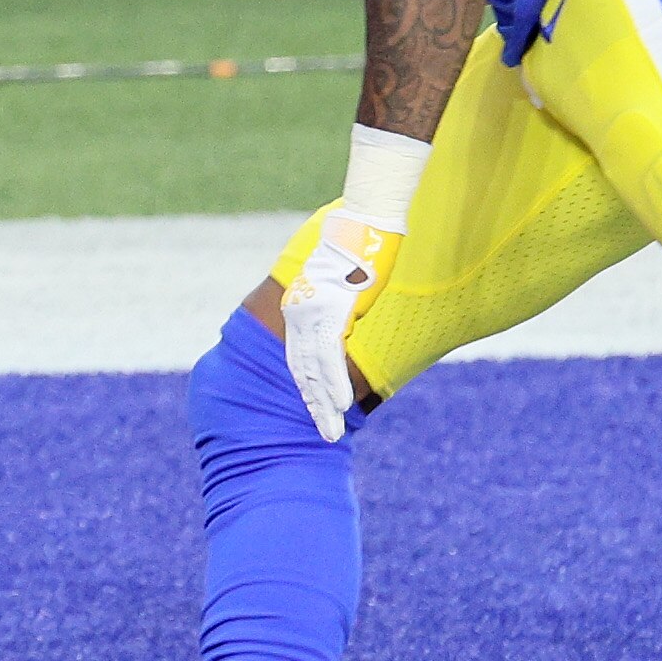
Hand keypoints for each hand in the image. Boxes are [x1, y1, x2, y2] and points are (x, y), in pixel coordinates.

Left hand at [281, 206, 402, 442]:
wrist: (363, 226)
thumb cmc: (357, 253)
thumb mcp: (342, 288)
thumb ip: (338, 311)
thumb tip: (345, 327)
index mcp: (298, 309)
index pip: (298, 359)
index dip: (307, 389)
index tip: (317, 413)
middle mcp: (298, 313)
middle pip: (301, 371)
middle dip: (314, 406)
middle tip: (326, 434)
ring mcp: (312, 314)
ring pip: (314, 370)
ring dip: (325, 404)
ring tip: (333, 431)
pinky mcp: (331, 312)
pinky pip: (330, 357)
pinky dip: (335, 383)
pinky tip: (342, 405)